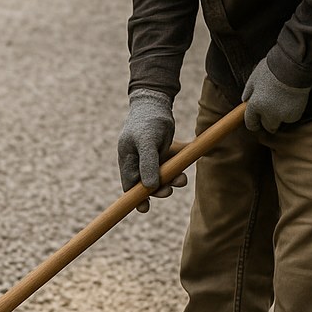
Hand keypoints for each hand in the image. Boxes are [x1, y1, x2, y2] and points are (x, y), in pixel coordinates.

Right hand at [118, 89, 185, 212]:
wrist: (157, 102)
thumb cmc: (148, 121)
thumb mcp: (147, 142)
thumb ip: (148, 165)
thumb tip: (149, 188)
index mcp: (127, 160)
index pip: (129, 185)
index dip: (136, 198)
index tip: (144, 209)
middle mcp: (137, 161)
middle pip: (147, 183)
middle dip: (159, 188)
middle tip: (170, 189)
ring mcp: (150, 158)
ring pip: (161, 176)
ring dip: (171, 179)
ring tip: (182, 179)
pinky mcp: (162, 153)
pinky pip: (170, 165)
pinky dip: (178, 167)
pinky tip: (184, 165)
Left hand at [242, 61, 308, 133]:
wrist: (295, 66)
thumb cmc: (273, 68)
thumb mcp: (255, 77)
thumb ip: (248, 91)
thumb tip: (245, 99)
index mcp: (255, 105)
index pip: (251, 123)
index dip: (253, 123)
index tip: (257, 123)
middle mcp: (267, 114)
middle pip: (267, 126)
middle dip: (268, 121)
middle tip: (272, 112)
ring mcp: (282, 115)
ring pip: (279, 122)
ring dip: (280, 117)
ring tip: (283, 103)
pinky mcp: (295, 115)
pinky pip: (291, 117)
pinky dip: (292, 112)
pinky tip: (293, 100)